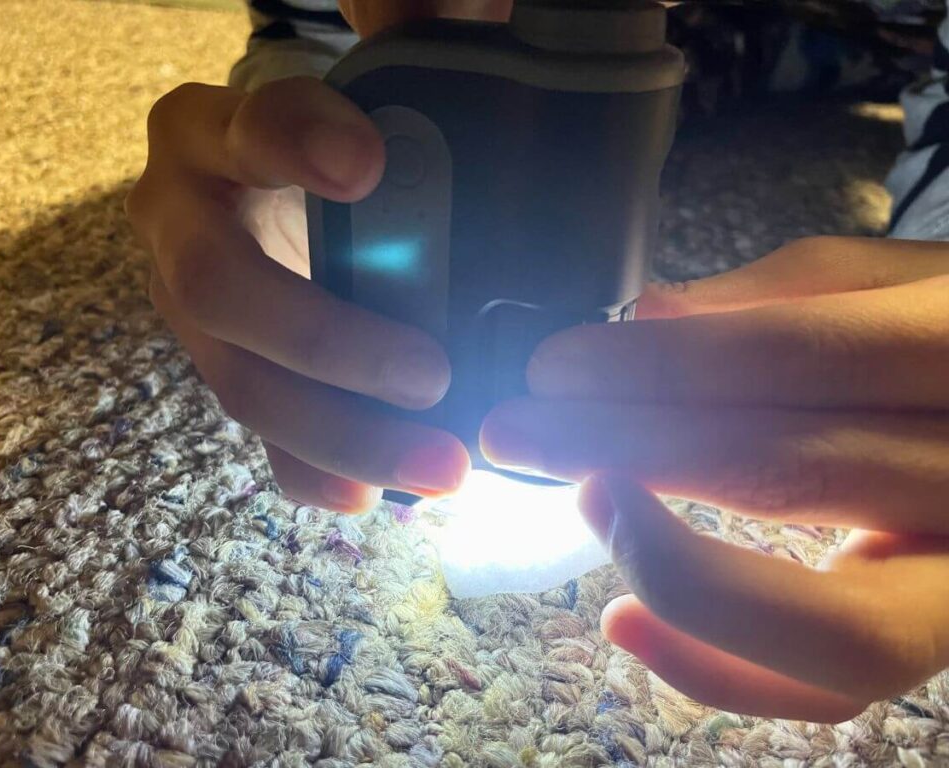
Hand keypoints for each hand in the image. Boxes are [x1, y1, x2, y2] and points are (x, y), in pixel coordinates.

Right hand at [127, 78, 470, 512]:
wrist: (262, 194)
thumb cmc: (323, 134)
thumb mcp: (350, 83)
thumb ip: (405, 41)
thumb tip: (490, 16)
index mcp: (205, 132)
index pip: (247, 128)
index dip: (296, 146)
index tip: (367, 165)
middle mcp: (179, 225)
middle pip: (228, 294)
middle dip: (326, 343)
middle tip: (431, 373)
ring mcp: (194, 316)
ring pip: (244, 385)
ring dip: (337, 433)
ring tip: (437, 464)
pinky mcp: (227, 372)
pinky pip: (257, 435)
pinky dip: (313, 469)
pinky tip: (371, 494)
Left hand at [481, 236, 948, 719]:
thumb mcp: (908, 280)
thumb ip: (796, 289)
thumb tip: (654, 315)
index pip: (797, 357)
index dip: (660, 367)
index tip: (554, 367)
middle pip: (787, 476)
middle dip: (626, 449)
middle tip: (518, 431)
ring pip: (826, 621)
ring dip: (670, 569)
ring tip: (584, 506)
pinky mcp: (936, 637)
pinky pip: (833, 689)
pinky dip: (718, 670)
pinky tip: (622, 618)